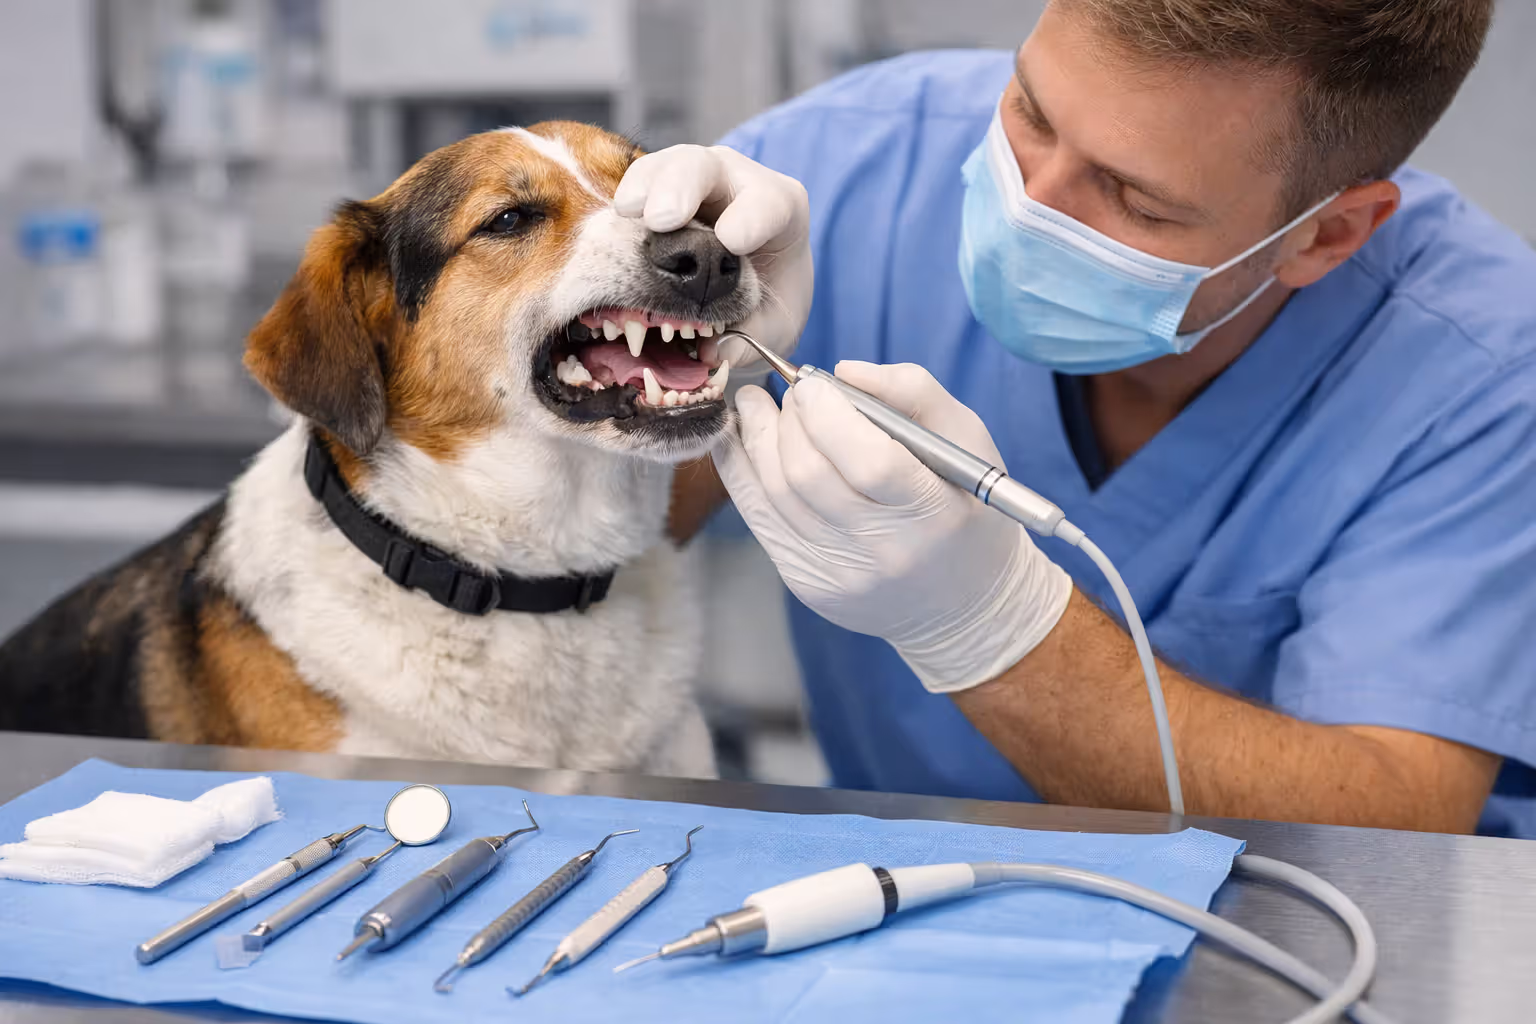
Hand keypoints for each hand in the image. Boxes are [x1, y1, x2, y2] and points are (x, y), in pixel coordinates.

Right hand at [615, 144, 811, 367]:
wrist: (748, 300)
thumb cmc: (766, 306)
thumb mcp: (771, 329)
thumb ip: (752, 337)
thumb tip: (718, 350)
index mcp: (778, 210)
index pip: (768, 203)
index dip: (751, 218)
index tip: (732, 241)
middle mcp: (734, 183)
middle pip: (705, 168)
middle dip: (682, 188)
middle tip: (662, 220)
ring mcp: (691, 182)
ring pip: (662, 168)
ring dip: (642, 188)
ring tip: (627, 212)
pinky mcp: (656, 193)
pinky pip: (635, 189)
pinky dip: (624, 206)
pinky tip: (613, 223)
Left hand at [714, 361, 1073, 692]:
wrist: (960, 602)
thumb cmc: (964, 505)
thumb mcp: (966, 439)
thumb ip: (912, 391)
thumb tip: (842, 371)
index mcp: (934, 514)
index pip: (870, 462)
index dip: (828, 415)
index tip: (812, 383)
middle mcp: (885, 552)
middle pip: (809, 476)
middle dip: (787, 421)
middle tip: (788, 391)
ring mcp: (841, 575)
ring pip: (775, 496)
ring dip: (756, 440)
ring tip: (756, 406)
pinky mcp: (810, 585)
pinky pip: (761, 520)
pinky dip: (742, 474)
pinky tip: (741, 442)